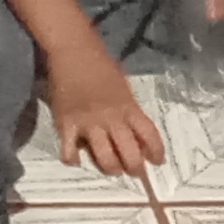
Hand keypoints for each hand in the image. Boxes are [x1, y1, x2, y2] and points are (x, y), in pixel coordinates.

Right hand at [47, 53, 166, 177]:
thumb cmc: (101, 65)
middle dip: (135, 167)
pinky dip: (73, 159)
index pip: (149, 135)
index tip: (157, 161)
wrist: (74, 51)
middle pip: (129, 153)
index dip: (156, 151)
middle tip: (134, 171)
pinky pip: (69, 151)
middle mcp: (111, 119)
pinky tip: (76, 160)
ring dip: (110, 168)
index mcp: (128, 107)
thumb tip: (133, 130)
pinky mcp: (66, 124)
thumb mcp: (124, 86)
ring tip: (111, 168)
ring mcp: (88, 123)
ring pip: (104, 157)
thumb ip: (129, 109)